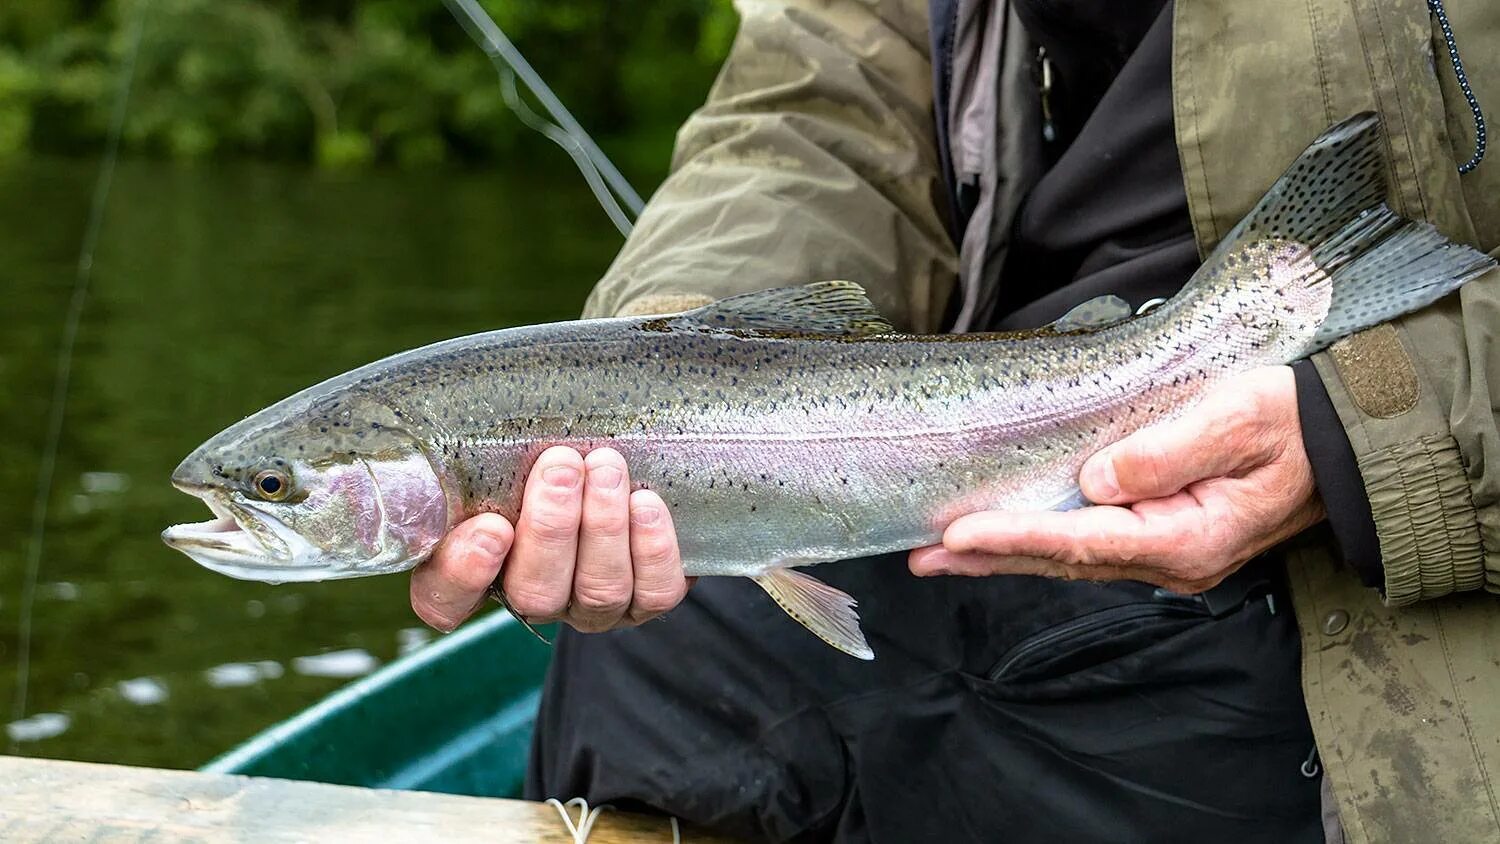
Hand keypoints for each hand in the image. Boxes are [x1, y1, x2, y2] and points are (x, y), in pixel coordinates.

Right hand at [410, 446, 689, 631]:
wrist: (628, 463)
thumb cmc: (553, 448)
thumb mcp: (512, 444)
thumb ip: (489, 444)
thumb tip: (478, 401)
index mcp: (480, 566)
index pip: (445, 598)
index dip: (462, 575)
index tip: (489, 527)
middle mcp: (535, 594)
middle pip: (533, 592)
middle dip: (551, 528)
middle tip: (561, 465)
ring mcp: (592, 605)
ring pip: (597, 591)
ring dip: (603, 526)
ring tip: (606, 467)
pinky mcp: (647, 600)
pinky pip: (653, 593)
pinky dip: (653, 550)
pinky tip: (647, 503)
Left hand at [908, 366, 1324, 592]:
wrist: (1345, 443)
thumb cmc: (1295, 423)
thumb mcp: (1237, 420)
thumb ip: (1167, 451)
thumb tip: (1097, 478)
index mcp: (1187, 539)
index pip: (1080, 541)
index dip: (1013, 536)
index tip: (957, 536)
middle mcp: (1171, 560)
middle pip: (1062, 560)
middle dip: (989, 557)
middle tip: (921, 557)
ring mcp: (1167, 554)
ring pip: (1069, 557)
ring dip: (1004, 554)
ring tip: (940, 555)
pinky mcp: (1163, 536)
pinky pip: (1087, 544)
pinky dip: (1038, 541)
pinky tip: (1001, 539)